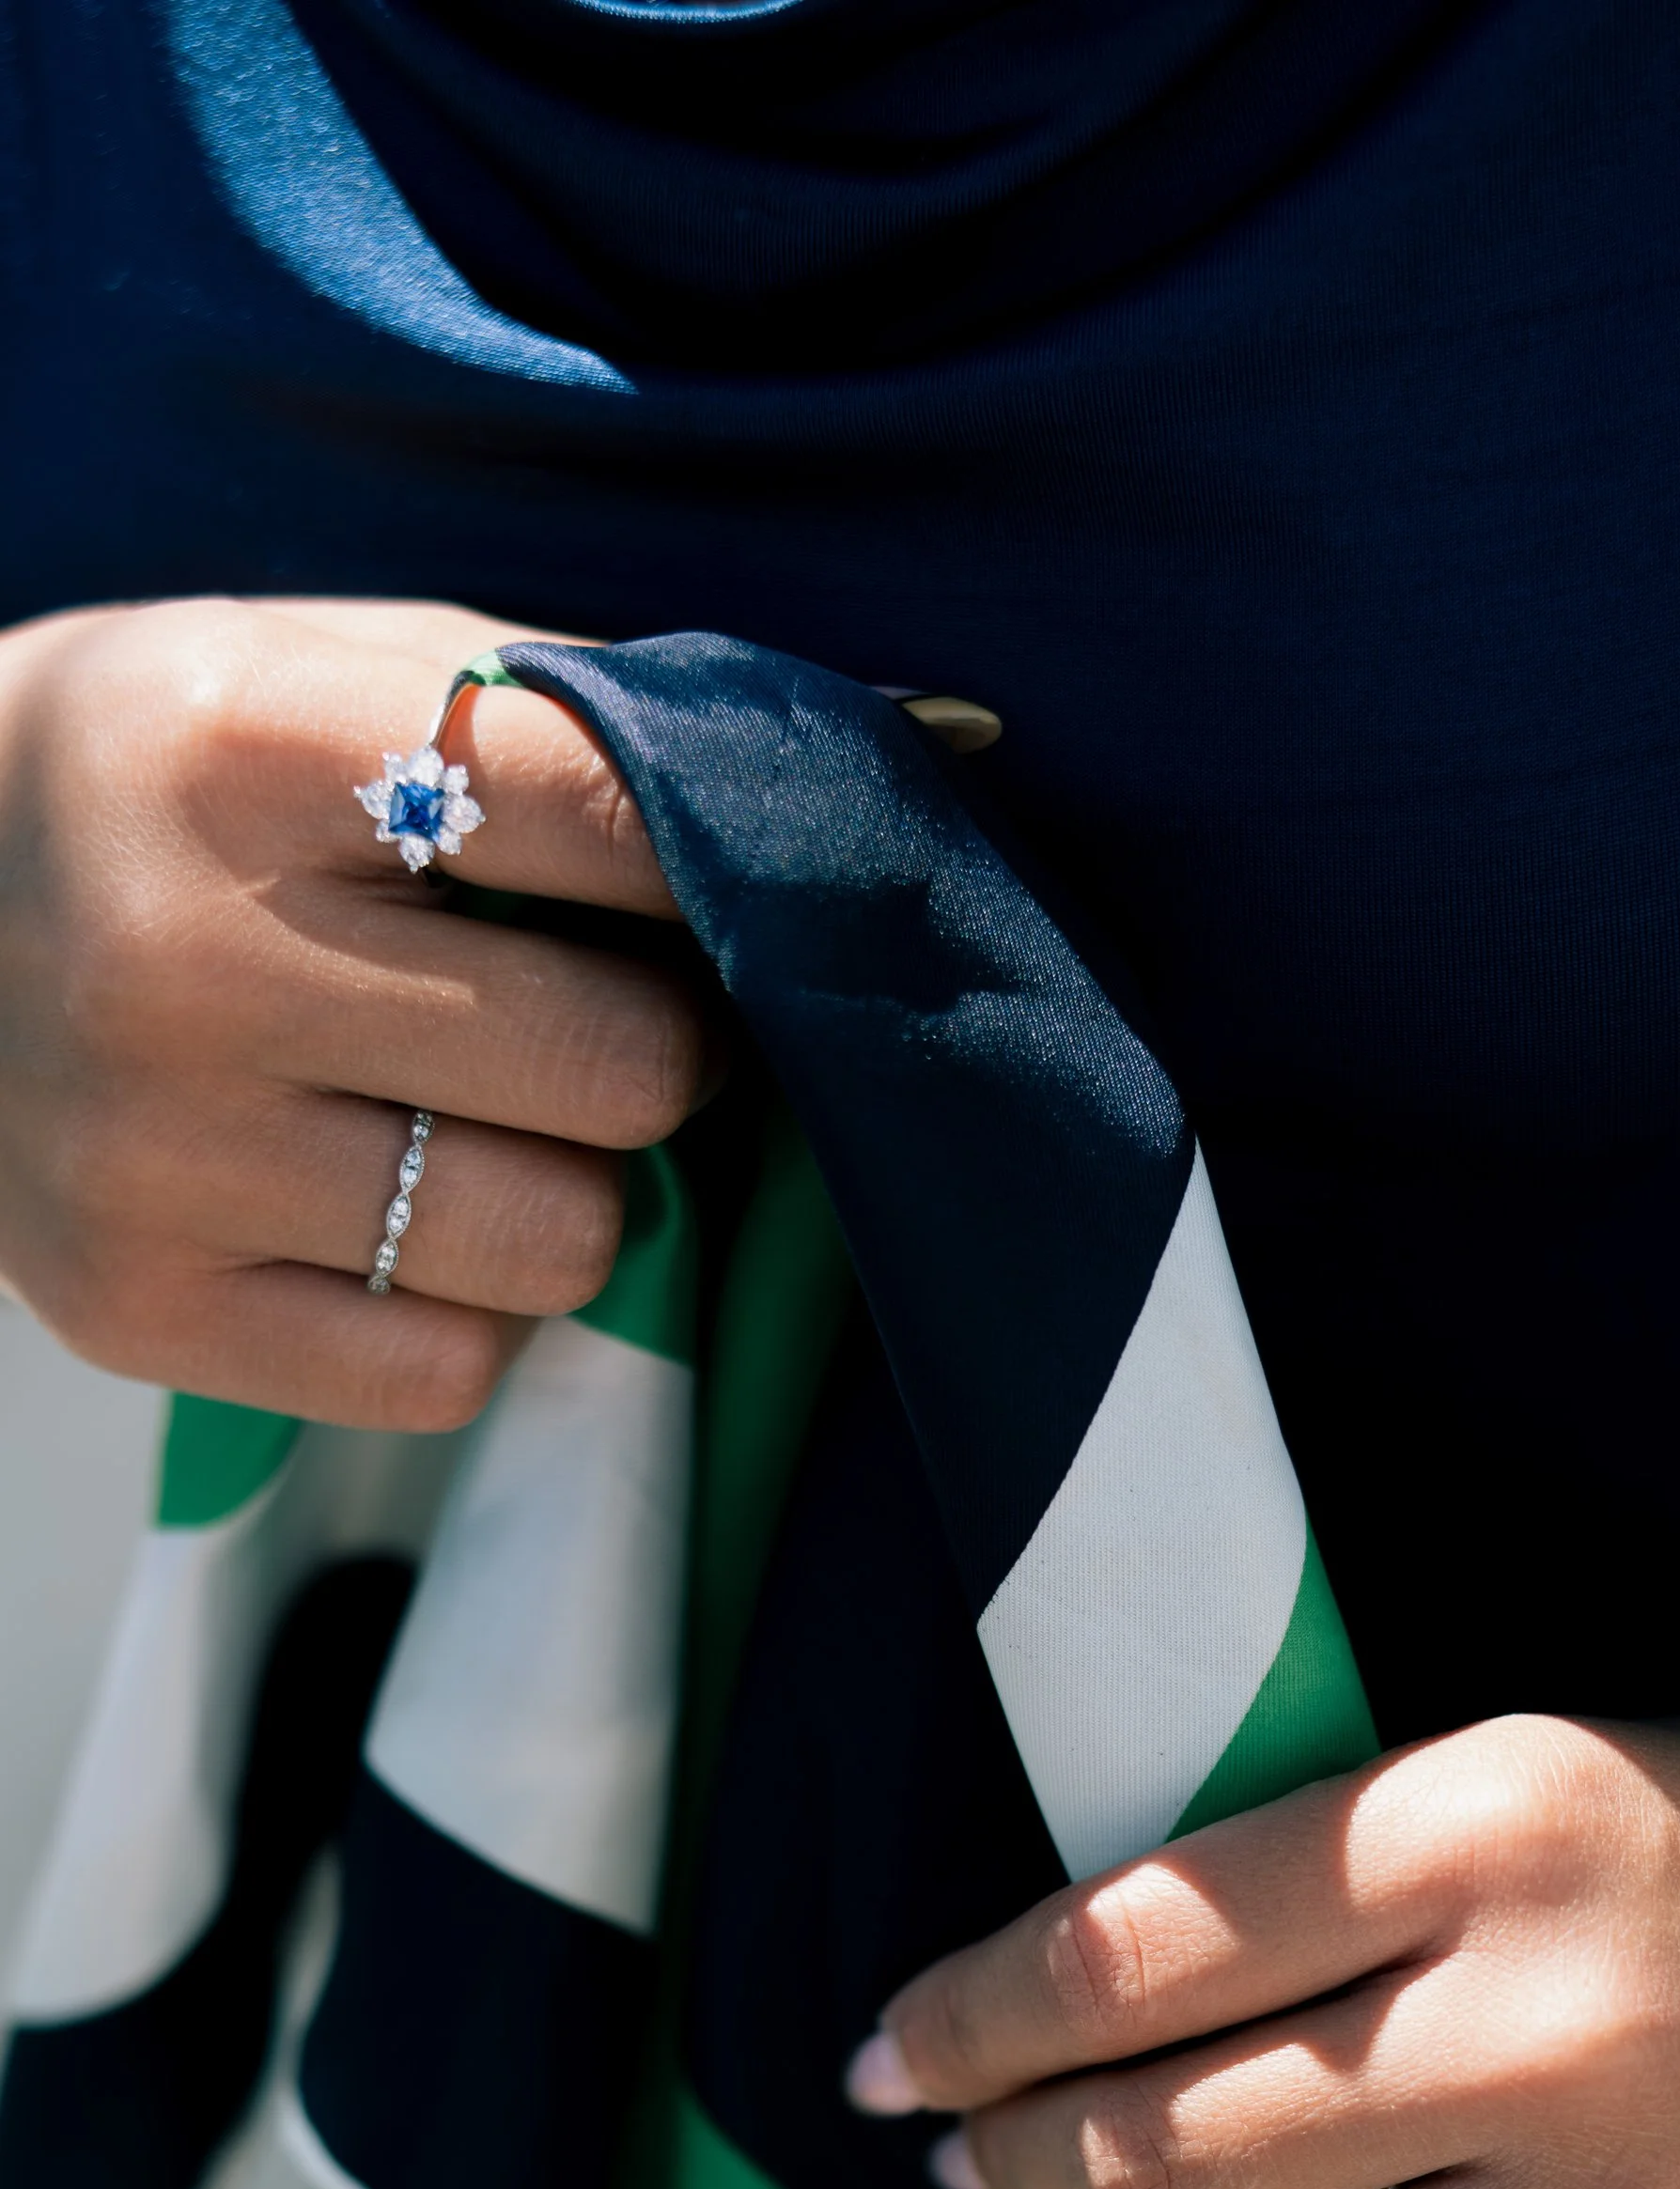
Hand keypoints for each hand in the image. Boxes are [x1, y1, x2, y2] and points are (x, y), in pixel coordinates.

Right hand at [0, 594, 699, 1424]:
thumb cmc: (180, 779)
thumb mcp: (329, 673)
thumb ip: (575, 715)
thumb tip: (892, 753)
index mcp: (243, 746)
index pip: (611, 814)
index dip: (715, 863)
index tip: (708, 882)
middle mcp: (185, 956)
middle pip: (624, 1067)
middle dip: (659, 1050)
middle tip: (607, 1026)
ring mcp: (153, 1153)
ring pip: (559, 1241)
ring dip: (569, 1192)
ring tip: (492, 1125)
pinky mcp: (137, 1307)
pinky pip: (449, 1374)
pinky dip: (465, 1313)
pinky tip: (397, 1221)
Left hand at [852, 1704, 1679, 2188]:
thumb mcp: (1524, 1768)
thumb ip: (1317, 1881)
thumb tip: (1062, 2006)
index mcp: (1486, 1824)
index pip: (1130, 1948)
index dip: (963, 2016)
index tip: (882, 2057)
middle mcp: (1540, 2024)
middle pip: (1163, 2148)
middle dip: (1008, 2168)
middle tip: (955, 2166)